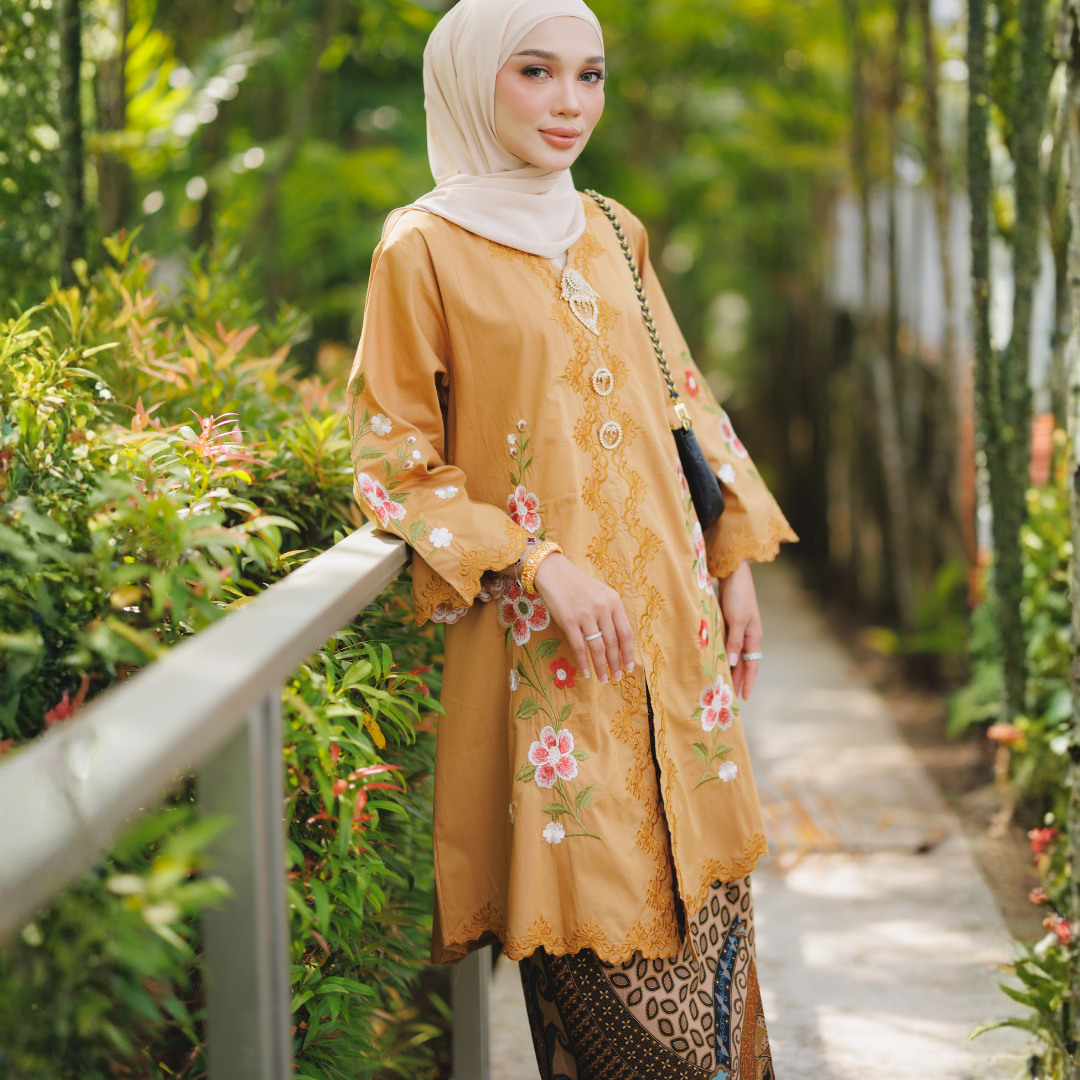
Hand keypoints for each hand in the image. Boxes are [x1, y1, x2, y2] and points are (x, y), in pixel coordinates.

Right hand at [532, 553, 635, 682]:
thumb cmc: (578, 584)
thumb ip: (610, 613)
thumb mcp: (601, 593)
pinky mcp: (568, 621)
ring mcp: (585, 615)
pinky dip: (584, 662)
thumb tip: (618, 641)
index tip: (629, 666)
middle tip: (617, 677)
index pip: (626, 632)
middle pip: (613, 642)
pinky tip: (586, 673)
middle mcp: (602, 608)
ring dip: (601, 666)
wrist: (553, 572)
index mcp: (613, 601)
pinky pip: (579, 647)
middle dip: (616, 663)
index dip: (628, 652)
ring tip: (604, 678)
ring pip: (597, 648)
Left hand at [717, 559, 760, 699]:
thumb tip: (731, 663)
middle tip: (730, 697)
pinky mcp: (729, 622)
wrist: (733, 572)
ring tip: (721, 682)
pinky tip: (715, 659)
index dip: (748, 682)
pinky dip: (723, 654)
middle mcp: (748, 635)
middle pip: (743, 662)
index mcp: (754, 636)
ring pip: (734, 654)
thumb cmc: (738, 594)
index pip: (752, 665)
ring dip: (729, 668)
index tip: (745, 698)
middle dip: (738, 679)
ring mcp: (739, 629)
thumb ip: (735, 641)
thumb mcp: (737, 619)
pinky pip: (727, 644)